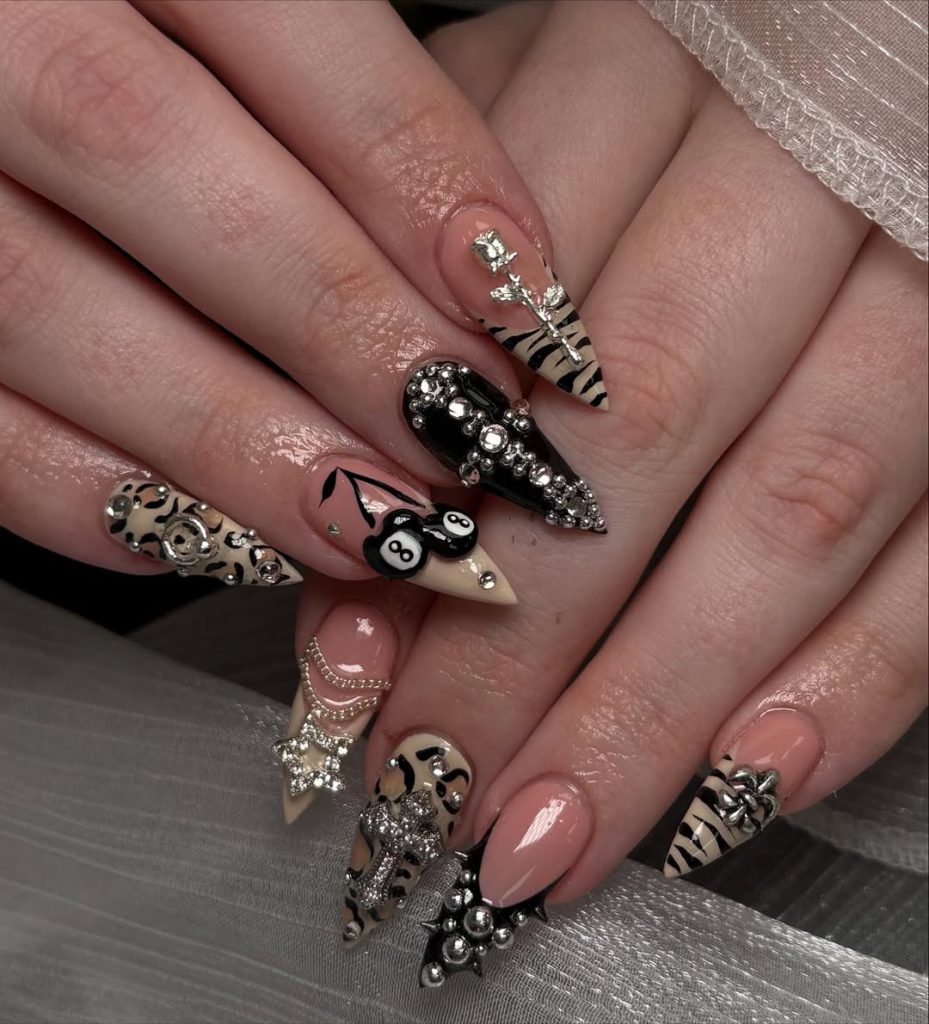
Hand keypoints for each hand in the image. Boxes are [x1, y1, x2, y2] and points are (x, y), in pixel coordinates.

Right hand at [0, 0, 560, 599]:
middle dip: (333, 317)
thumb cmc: (141, 63)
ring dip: (232, 438)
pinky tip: (226, 533)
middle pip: (145, 150)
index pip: (274, 10)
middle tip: (464, 435)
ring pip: (42, 297)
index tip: (522, 308)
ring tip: (377, 521)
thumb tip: (491, 280)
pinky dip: (94, 495)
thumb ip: (340, 117)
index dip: (411, 166)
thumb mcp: (232, 31)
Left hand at [295, 0, 925, 958]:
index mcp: (638, 73)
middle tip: (432, 797)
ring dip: (660, 702)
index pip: (505, 339)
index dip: (425, 529)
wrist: (855, 39)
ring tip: (551, 839)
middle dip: (526, 647)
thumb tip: (351, 589)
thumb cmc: (664, 92)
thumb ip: (424, 326)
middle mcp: (791, 169)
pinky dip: (851, 681)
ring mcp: (917, 269)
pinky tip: (738, 782)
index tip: (351, 683)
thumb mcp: (516, 143)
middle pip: (639, 440)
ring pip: (793, 511)